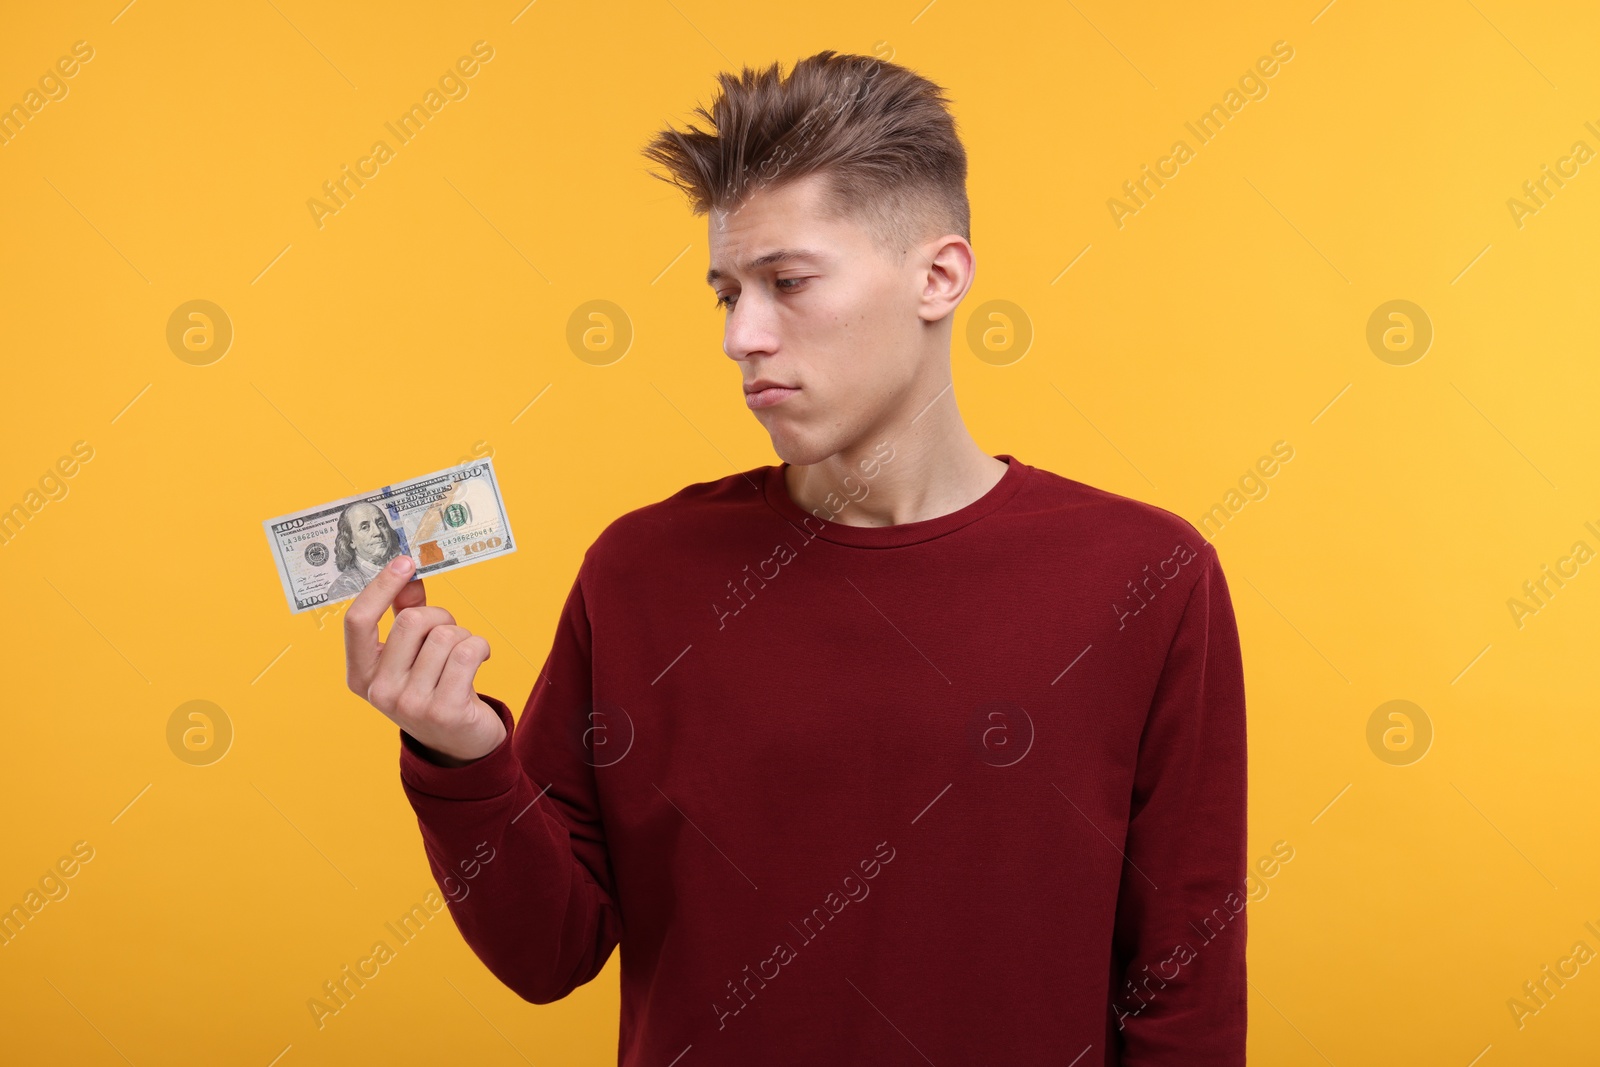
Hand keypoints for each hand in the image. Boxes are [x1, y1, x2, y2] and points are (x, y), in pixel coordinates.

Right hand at [344, 554, 506, 765]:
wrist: (458, 744)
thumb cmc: (432, 688)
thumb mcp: (410, 655)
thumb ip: (403, 613)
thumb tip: (408, 572)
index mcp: (360, 675)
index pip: (357, 621)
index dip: (381, 586)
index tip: (404, 561)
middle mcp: (379, 692)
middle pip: (411, 621)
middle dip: (439, 616)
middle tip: (449, 631)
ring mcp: (411, 705)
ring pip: (445, 636)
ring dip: (463, 635)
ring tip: (463, 655)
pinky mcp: (446, 711)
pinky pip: (467, 652)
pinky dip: (480, 646)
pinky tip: (480, 659)